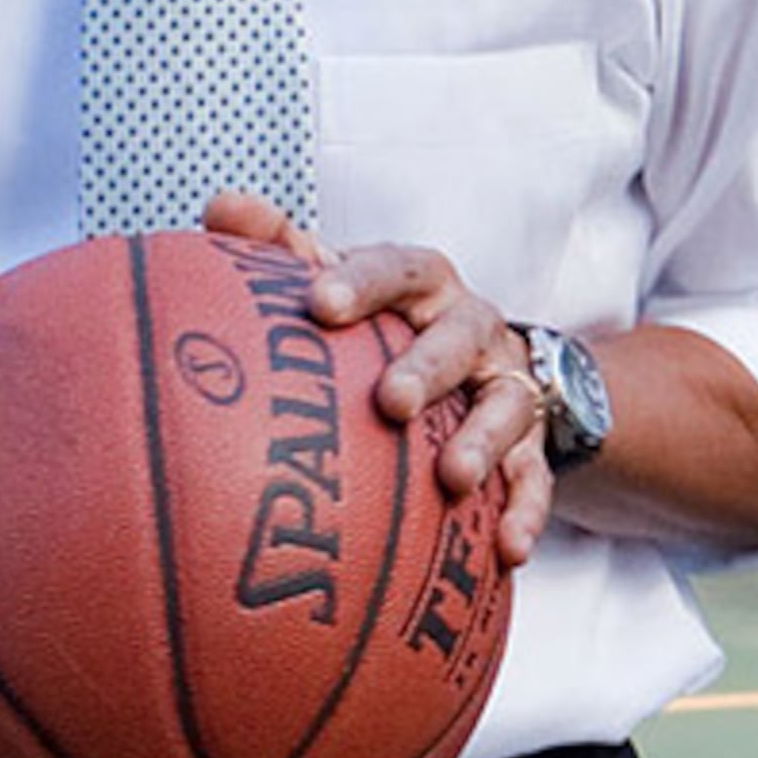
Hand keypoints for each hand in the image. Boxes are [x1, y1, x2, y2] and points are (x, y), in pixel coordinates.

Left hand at [201, 193, 553, 565]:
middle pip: (457, 337)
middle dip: (428, 367)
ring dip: (484, 441)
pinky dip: (526, 510)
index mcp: (421, 282)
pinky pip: (536, 476)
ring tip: (455, 478)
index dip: (359, 284)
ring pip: (506, 406)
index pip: (394, 268)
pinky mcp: (532, 442)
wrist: (481, 357)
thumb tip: (221, 207)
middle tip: (392, 401)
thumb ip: (282, 246)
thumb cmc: (385, 319)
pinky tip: (508, 549)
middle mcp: (471, 326)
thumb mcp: (341, 278)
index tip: (317, 304)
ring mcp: (506, 383)